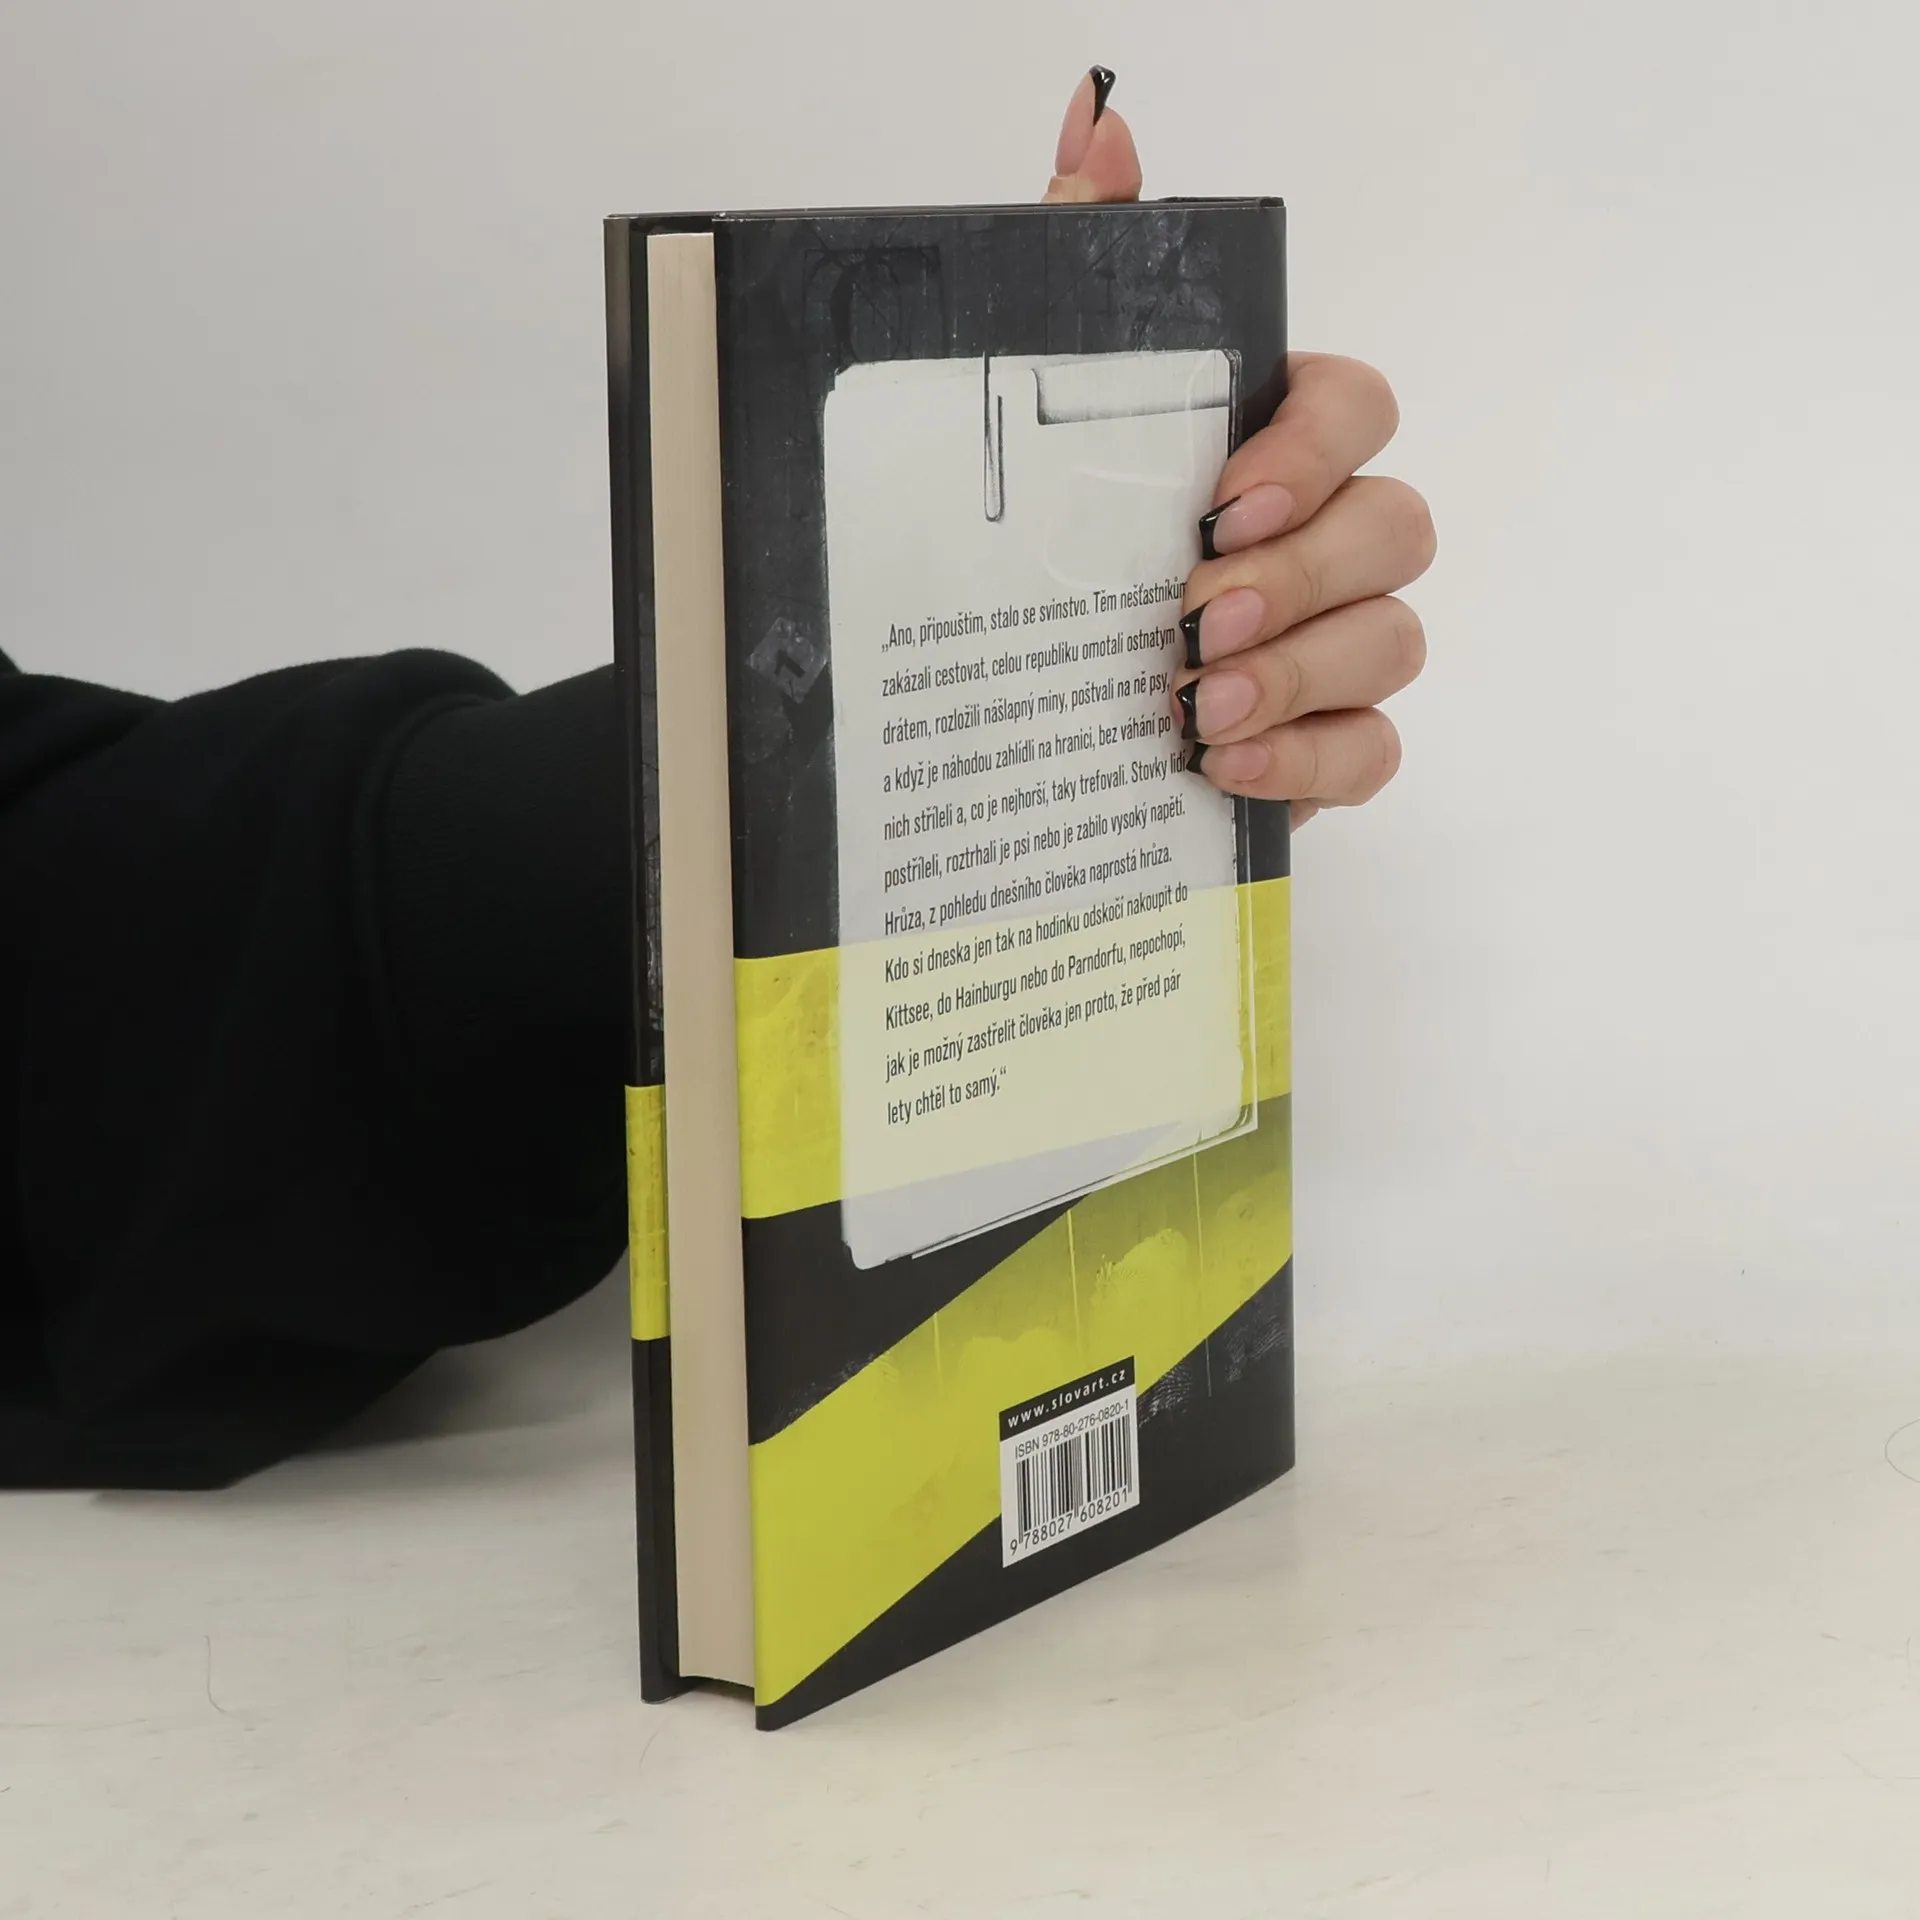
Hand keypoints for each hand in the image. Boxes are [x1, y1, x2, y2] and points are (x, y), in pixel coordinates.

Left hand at [1045, 70, 1433, 828]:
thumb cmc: (1038, 547)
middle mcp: (1320, 537)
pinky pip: (1376, 748)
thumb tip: (1098, 121)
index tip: (1224, 506)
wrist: (990, 715)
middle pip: (1397, 526)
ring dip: (1299, 671)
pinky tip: (1222, 768)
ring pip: (1396, 639)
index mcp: (1266, 448)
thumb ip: (1080, 261)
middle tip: (1193, 620)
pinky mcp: (1323, 743)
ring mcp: (1332, 645)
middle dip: (1301, 576)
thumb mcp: (1031, 399)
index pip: (1355, 407)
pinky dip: (1312, 759)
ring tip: (1193, 708)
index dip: (1314, 449)